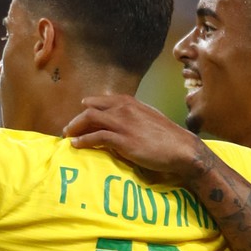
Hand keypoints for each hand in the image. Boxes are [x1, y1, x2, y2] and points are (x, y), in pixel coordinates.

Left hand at [64, 95, 207, 184]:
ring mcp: (123, 123)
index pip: (99, 101)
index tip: (78, 119)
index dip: (86, 109)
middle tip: (68, 130)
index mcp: (129, 102)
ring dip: (75, 128)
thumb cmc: (166, 136)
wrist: (182, 149)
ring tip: (68, 137)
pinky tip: (76, 145)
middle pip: (90, 109)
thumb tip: (114, 121)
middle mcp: (124, 109)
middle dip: (76, 120)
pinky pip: (95, 137)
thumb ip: (129, 116)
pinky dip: (82, 141)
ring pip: (89, 119)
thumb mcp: (146, 118)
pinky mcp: (123, 140)